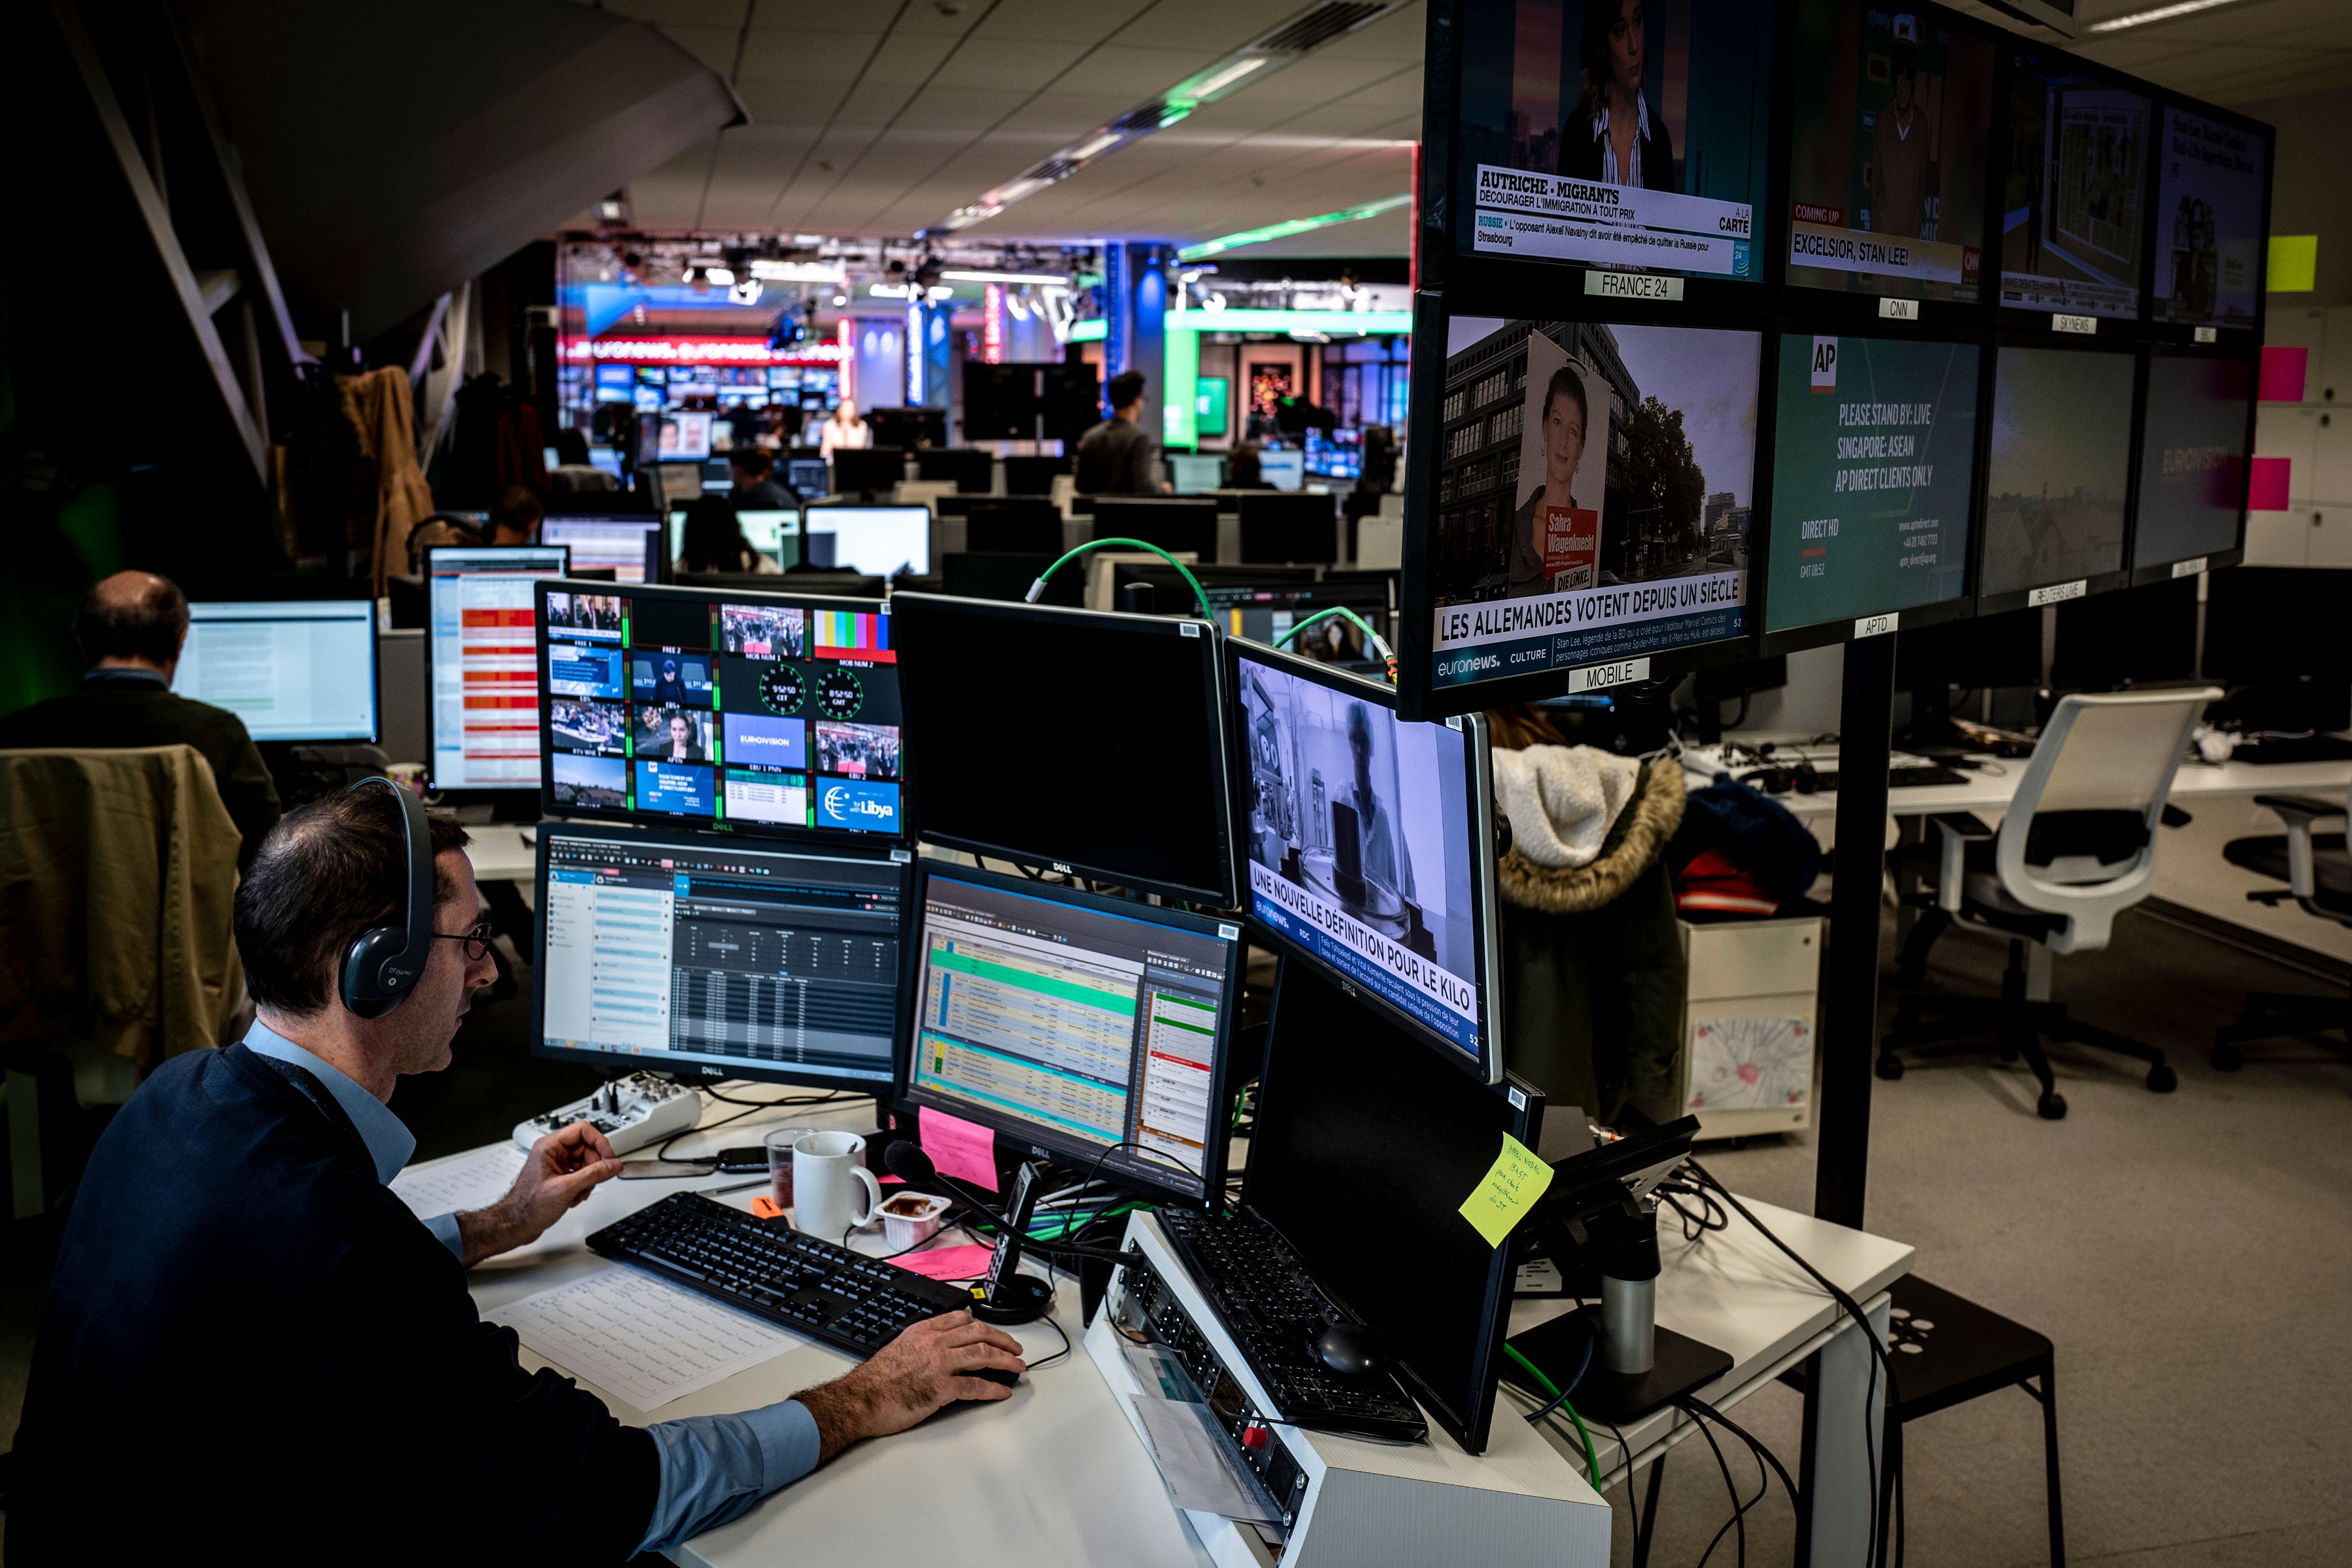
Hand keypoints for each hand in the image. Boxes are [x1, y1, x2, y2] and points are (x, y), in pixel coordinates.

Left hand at [455, 1122, 620, 1265]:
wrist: (516, 1225)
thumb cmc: (528, 1206)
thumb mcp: (566, 1189)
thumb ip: (594, 1175)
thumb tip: (614, 1165)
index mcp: (549, 1146)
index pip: (582, 1131)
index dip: (599, 1142)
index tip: (609, 1157)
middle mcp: (553, 1152)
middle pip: (587, 1148)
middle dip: (594, 1167)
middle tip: (594, 1181)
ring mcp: (556, 1165)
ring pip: (586, 1163)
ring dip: (588, 1180)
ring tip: (580, 1193)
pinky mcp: (560, 1177)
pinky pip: (581, 1175)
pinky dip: (583, 1186)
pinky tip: (575, 1197)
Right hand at [796, 1310, 1025, 1462]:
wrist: (861, 1399)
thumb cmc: (876, 1380)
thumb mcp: (900, 1346)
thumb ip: (923, 1339)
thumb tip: (944, 1337)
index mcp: (924, 1331)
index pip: (961, 1319)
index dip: (983, 1325)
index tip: (995, 1332)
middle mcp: (935, 1343)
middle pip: (979, 1334)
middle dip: (1003, 1340)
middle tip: (1016, 1349)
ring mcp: (940, 1364)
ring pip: (983, 1355)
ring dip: (1005, 1361)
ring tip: (1017, 1368)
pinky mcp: (942, 1388)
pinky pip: (976, 1386)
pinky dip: (993, 1388)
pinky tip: (1002, 1392)